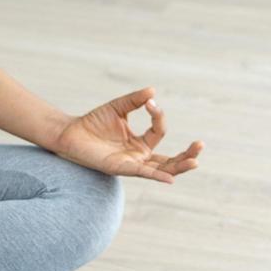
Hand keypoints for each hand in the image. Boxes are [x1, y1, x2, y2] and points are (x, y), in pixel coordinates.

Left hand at [51, 86, 202, 182]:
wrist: (70, 134)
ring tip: (195, 161)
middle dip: (187, 154)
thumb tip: (153, 92)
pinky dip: (157, 175)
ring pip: (161, 169)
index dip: (159, 115)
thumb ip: (134, 100)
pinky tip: (170, 178)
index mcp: (140, 142)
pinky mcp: (121, 168)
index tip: (151, 103)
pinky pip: (142, 173)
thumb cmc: (92, 122)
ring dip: (179, 166)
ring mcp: (132, 163)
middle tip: (201, 145)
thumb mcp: (117, 107)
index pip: (159, 130)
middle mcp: (139, 155)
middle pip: (170, 158)